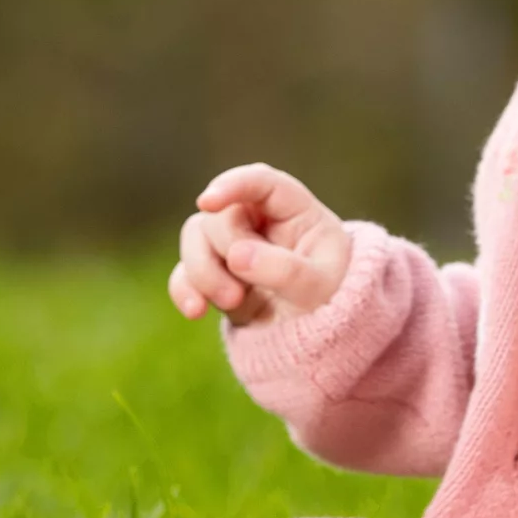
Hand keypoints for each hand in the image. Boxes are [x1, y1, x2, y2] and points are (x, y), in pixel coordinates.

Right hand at [167, 163, 352, 326]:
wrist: (322, 335)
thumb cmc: (331, 298)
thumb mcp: (319, 286)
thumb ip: (284, 270)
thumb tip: (236, 256)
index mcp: (294, 209)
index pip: (262, 183)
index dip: (233, 185)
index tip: (208, 202)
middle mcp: (259, 220)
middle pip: (221, 215)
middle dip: (224, 250)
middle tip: (241, 290)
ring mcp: (234, 246)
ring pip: (196, 237)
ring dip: (203, 271)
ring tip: (232, 301)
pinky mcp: (216, 274)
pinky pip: (186, 272)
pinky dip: (185, 289)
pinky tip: (195, 310)